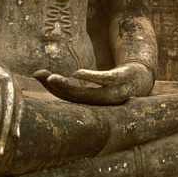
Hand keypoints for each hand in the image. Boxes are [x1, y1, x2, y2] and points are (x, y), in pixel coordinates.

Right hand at [33, 61, 152, 104]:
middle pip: (73, 97)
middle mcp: (98, 102)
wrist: (139, 80)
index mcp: (89, 103)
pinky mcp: (120, 80)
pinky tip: (76, 73)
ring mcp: (110, 93)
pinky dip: (90, 79)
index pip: (65, 97)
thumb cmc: (110, 84)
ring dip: (68, 87)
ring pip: (85, 94)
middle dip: (56, 88)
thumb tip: (39, 74)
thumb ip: (69, 82)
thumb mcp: (89, 83)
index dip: (50, 88)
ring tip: (53, 78)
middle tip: (43, 77)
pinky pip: (104, 81)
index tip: (38, 75)